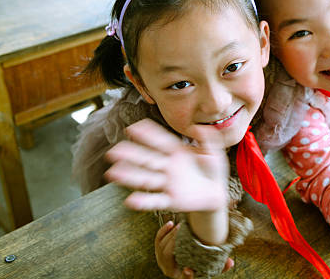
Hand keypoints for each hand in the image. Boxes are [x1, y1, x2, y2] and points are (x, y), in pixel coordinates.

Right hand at [105, 119, 228, 211]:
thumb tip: (199, 127)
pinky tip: (130, 200)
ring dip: (129, 177)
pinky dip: (143, 201)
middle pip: (147, 159)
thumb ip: (208, 138)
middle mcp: (168, 167)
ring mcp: (168, 183)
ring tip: (112, 173)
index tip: (132, 128)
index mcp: (177, 152)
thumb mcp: (215, 151)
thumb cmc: (213, 169)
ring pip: (146, 179)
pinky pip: (155, 201)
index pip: (160, 141)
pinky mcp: (171, 200)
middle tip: (113, 151)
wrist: (217, 193)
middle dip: (131, 155)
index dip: (147, 134)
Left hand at [155, 221, 233, 277]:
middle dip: (174, 242)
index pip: (183, 277)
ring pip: (162, 246)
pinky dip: (164, 231)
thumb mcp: (207, 268)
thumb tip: (231, 262)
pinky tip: (172, 223)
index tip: (189, 269)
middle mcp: (168, 268)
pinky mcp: (159, 249)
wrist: (181, 262)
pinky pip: (158, 239)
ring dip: (171, 234)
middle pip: (167, 256)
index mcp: (180, 276)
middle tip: (185, 231)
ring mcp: (161, 259)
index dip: (186, 275)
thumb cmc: (197, 264)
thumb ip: (220, 267)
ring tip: (183, 225)